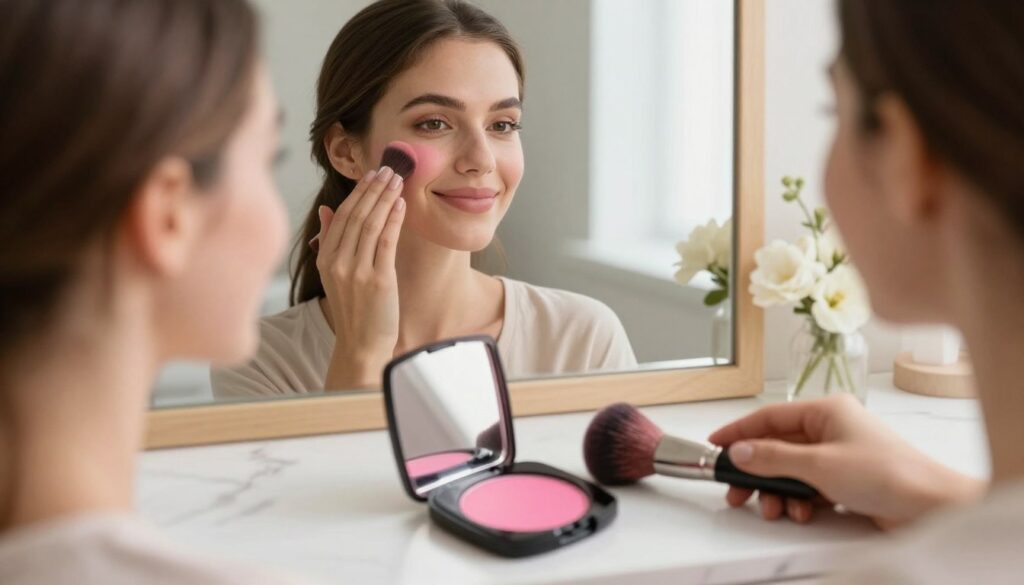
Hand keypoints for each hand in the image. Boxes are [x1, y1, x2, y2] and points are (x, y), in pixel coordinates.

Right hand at [316, 167, 405, 388]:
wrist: (361, 346)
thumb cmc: (354, 312)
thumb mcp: (334, 276)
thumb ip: (330, 242)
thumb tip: (326, 210)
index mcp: (326, 260)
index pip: (341, 216)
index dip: (358, 193)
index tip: (372, 174)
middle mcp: (337, 263)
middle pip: (357, 216)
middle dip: (374, 189)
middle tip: (389, 168)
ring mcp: (356, 271)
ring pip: (371, 224)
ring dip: (385, 198)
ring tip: (398, 180)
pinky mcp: (378, 280)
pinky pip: (386, 242)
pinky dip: (394, 220)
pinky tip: (401, 204)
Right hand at [708, 394, 983, 529]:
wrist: (930, 505)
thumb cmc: (888, 473)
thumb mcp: (819, 464)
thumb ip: (773, 458)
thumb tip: (741, 451)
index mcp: (826, 411)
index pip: (770, 416)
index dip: (740, 430)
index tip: (717, 444)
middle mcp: (832, 429)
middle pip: (778, 447)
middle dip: (757, 471)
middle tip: (737, 489)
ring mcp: (841, 455)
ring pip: (792, 470)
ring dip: (779, 491)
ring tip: (774, 507)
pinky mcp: (848, 480)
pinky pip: (809, 486)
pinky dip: (799, 500)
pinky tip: (800, 511)